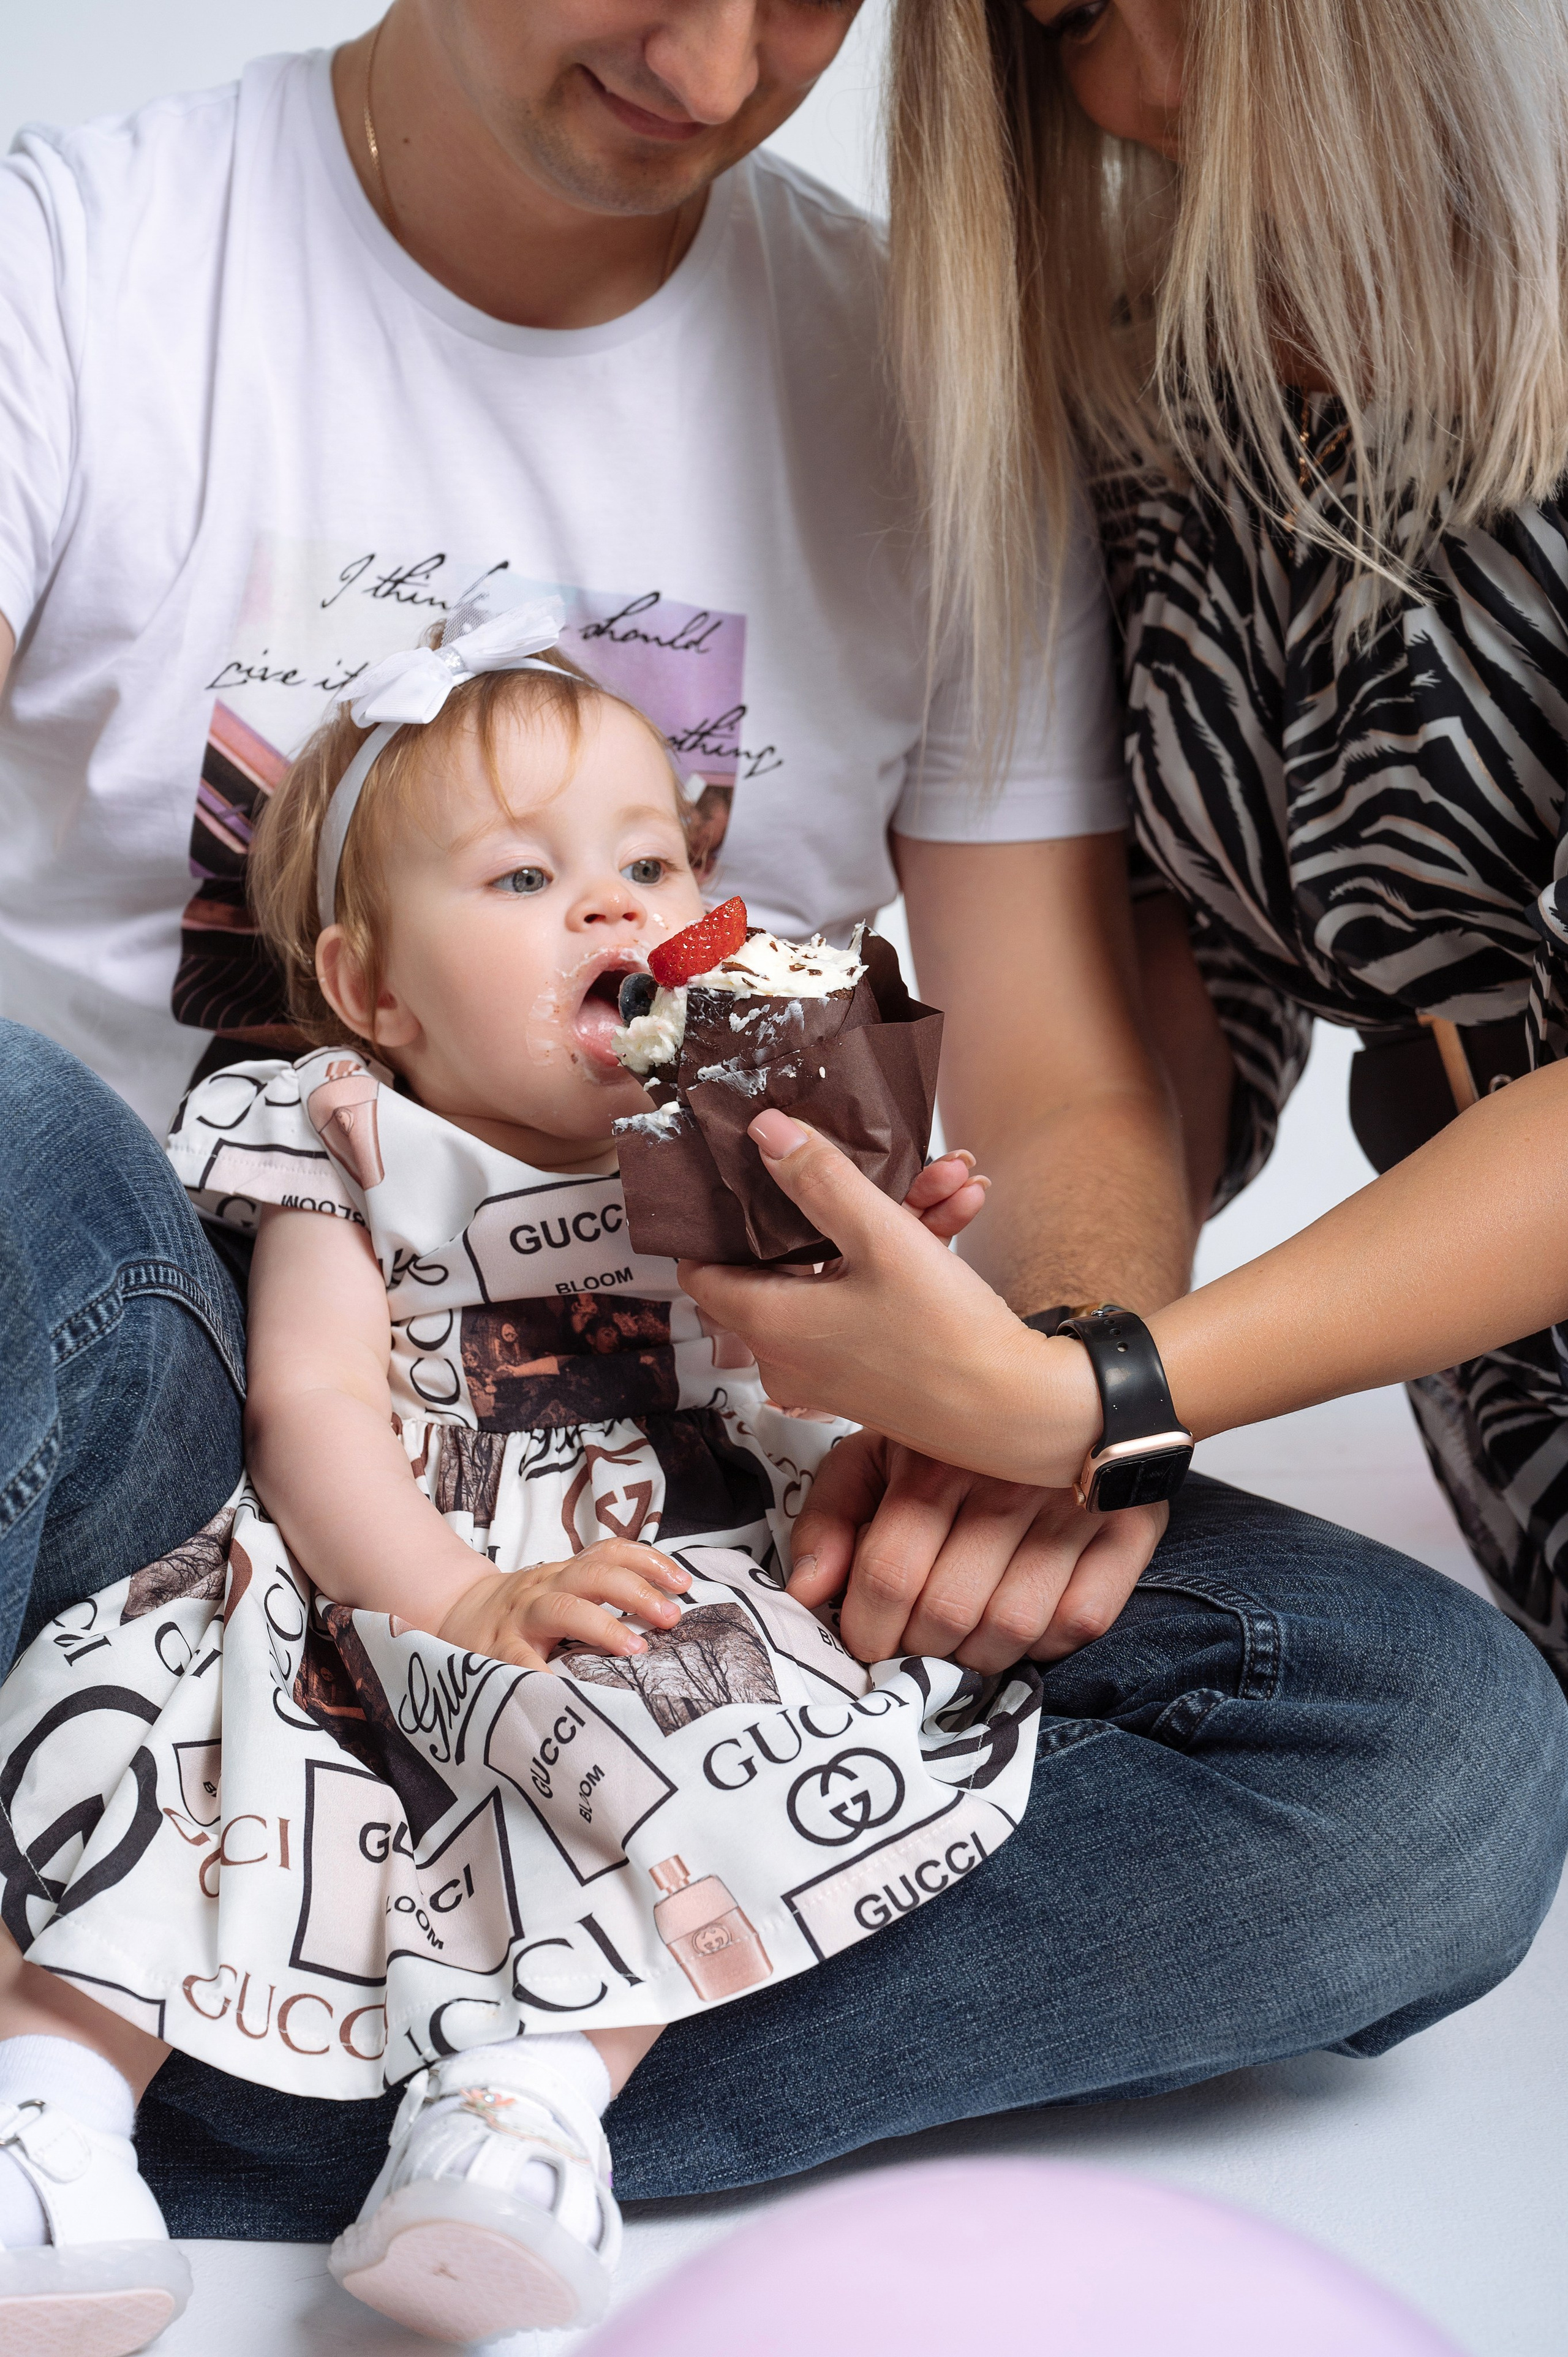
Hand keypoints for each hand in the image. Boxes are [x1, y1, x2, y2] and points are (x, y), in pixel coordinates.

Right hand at [436, 1540, 689, 1671]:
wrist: (455, 1613)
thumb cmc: (525, 1611)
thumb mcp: (561, 1590)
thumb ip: (600, 1593)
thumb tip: (667, 1607)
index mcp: (564, 1573)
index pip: (610, 1553)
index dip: (649, 1562)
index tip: (684, 1582)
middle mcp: (545, 1587)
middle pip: (594, 1576)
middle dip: (637, 1592)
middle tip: (671, 1617)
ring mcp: (520, 1618)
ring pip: (563, 1609)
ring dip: (603, 1626)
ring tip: (635, 1650)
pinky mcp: (497, 1651)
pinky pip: (522, 1663)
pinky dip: (545, 1677)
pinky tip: (569, 1695)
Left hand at [679, 1114, 1099, 1486]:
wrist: (1020, 1414)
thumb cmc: (945, 1332)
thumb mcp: (882, 1238)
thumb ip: (818, 1180)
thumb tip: (762, 1130)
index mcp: (769, 1323)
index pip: (704, 1268)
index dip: (721, 1218)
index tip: (748, 1173)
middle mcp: (786, 1354)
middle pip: (789, 1257)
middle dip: (841, 1199)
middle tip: (885, 1162)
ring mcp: (828, 1367)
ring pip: (843, 1270)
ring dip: (894, 1218)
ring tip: (950, 1177)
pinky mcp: (870, 1371)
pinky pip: (871, 1299)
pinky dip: (908, 1256)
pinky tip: (962, 1208)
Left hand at [790, 1430, 1166, 1670]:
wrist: (1072, 1391)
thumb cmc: (959, 1438)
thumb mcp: (877, 1458)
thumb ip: (829, 1519)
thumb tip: (806, 1595)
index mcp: (934, 1459)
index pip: (888, 1573)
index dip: (866, 1627)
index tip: (864, 1639)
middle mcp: (1007, 1480)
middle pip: (946, 1610)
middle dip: (917, 1647)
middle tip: (913, 1642)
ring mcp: (1073, 1506)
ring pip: (1010, 1627)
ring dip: (977, 1654)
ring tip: (962, 1638)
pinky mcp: (1129, 1528)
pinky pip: (1080, 1622)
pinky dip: (1045, 1643)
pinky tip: (1021, 1622)